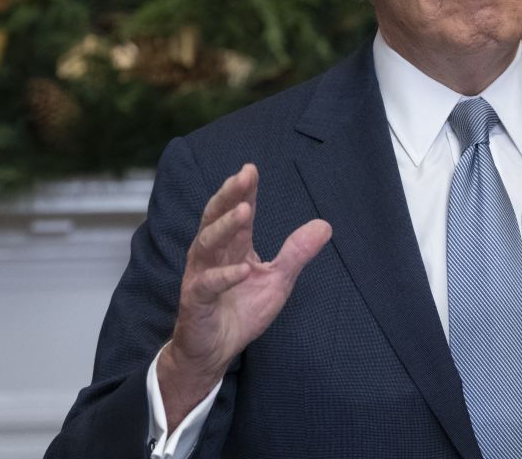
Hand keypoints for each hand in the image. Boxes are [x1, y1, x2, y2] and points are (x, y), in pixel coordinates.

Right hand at [157, 163, 330, 428]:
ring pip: (206, 244)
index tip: (252, 169)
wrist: (215, 351)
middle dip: (229, 196)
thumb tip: (325, 224)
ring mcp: (200, 276)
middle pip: (214, 218)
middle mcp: (211, 255)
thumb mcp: (277, 280)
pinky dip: (224, 275)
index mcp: (231, 246)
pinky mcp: (196, 302)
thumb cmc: (241, 310)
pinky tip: (242, 268)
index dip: (244, 191)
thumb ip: (296, 253)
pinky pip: (207, 285)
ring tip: (244, 212)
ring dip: (224, 227)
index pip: (236, 211)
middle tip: (243, 176)